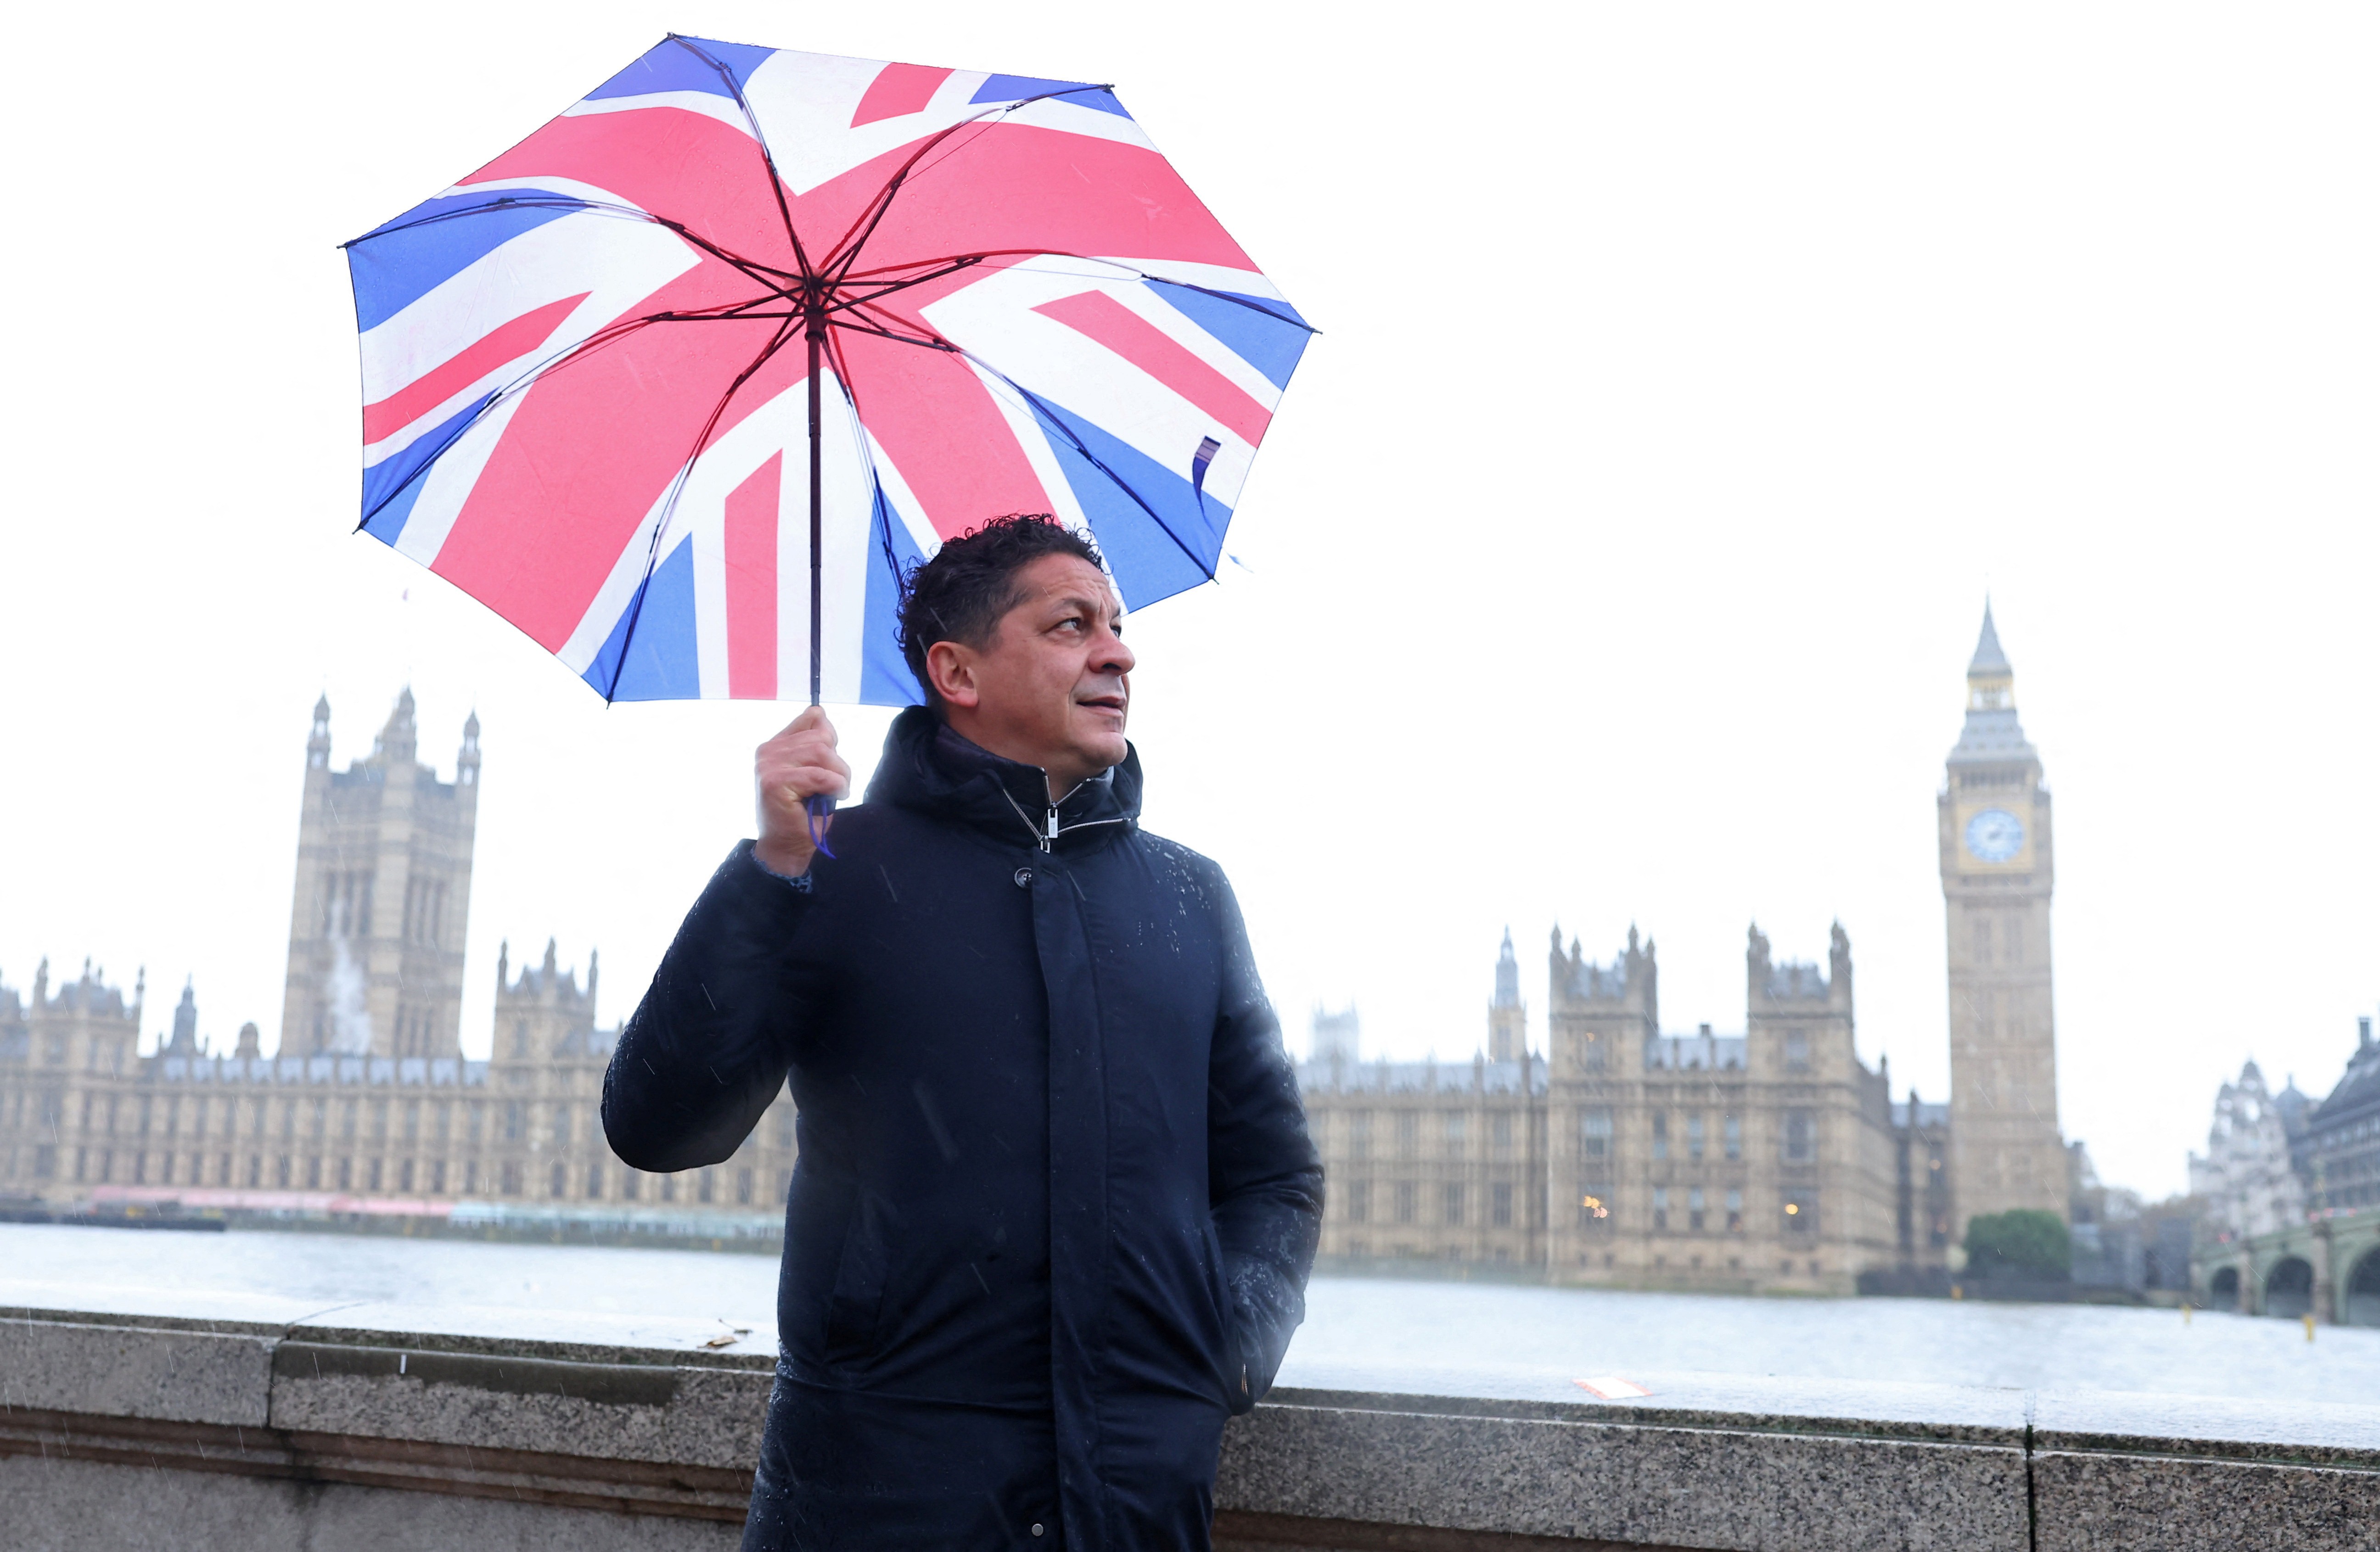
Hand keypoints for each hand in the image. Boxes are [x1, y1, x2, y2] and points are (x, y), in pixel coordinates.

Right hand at [753, 706, 849, 877]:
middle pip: (821, 736)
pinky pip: (819, 775)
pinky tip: (835, 797)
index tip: (830, 764)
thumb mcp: (813, 770)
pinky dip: (835, 786)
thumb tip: (820, 713)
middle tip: (838, 784)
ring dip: (839, 775)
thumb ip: (815, 744)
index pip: (812, 718)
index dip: (831, 738)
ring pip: (822, 753)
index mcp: (776, 745)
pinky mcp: (775, 782)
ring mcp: (768, 765)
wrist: (786, 846)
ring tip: (836, 791)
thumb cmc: (803, 812)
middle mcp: (768, 751)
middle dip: (839, 762)